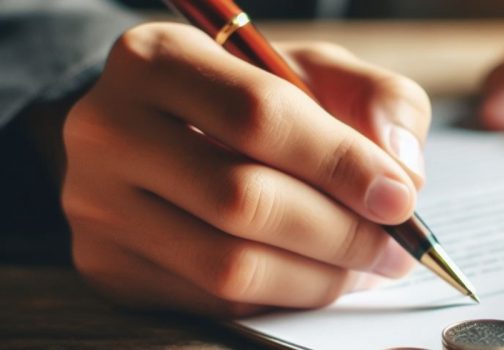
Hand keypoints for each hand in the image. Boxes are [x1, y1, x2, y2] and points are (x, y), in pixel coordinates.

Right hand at [62, 23, 429, 316]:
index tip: (401, 198)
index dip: (341, 164)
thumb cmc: (249, 99)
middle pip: (242, 200)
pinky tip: (316, 275)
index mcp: (158, 59)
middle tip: (394, 248)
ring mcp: (98, 206)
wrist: (166, 133)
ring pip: (228, 266)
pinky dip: (282, 295)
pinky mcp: (108, 266)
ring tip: (367, 265)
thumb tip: (401, 172)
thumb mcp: (316, 72)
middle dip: (340, 233)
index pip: (258, 117)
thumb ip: (376, 100)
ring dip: (319, 277)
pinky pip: (213, 301)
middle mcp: (109, 130)